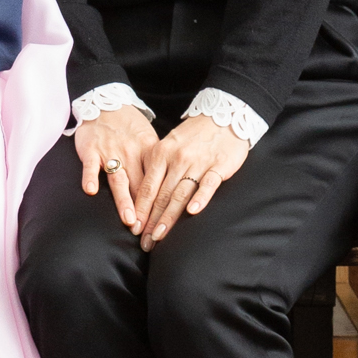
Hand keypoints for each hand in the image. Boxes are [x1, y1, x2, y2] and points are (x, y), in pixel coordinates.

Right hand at [73, 104, 166, 236]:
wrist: (106, 103)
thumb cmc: (130, 128)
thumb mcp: (149, 142)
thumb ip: (156, 166)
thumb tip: (170, 193)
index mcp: (149, 151)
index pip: (156, 182)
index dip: (159, 204)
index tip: (162, 224)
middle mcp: (131, 153)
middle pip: (139, 186)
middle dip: (143, 210)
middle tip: (147, 231)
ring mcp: (110, 151)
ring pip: (118, 179)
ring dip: (123, 199)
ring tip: (128, 218)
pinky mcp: (91, 149)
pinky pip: (91, 165)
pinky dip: (91, 177)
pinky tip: (91, 191)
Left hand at [135, 113, 249, 245]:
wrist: (223, 115)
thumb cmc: (193, 136)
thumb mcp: (168, 146)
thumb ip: (157, 168)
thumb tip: (142, 197)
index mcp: (161, 153)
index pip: (148, 187)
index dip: (141, 210)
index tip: (134, 229)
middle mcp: (177, 158)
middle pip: (162, 194)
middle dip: (151, 220)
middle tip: (145, 241)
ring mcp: (198, 162)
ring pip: (180, 193)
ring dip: (169, 217)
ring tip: (160, 235)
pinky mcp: (219, 165)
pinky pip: (208, 184)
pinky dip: (200, 198)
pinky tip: (192, 212)